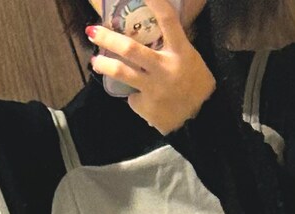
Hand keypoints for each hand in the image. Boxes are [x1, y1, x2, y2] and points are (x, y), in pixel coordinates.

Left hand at [88, 0, 216, 134]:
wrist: (201, 122)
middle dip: (107, 38)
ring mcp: (155, 88)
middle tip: (92, 30)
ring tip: (95, 61)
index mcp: (181, 52)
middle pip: (130, 49)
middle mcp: (166, 68)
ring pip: (121, 73)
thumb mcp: (190, 60)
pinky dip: (134, 96)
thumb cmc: (197, 86)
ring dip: (104, 65)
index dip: (155, 1)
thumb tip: (153, 27)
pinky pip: (133, 97)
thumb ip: (172, 46)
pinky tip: (139, 98)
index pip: (167, 20)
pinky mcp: (147, 106)